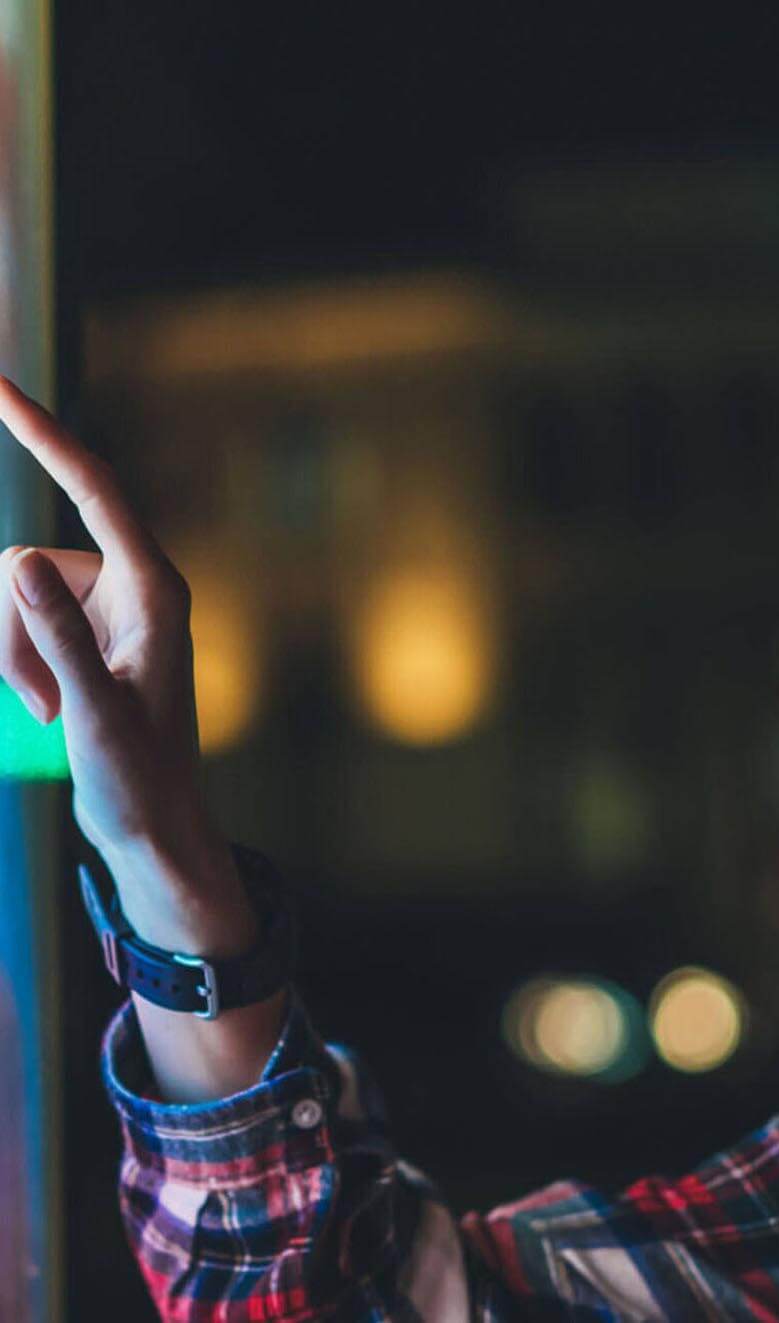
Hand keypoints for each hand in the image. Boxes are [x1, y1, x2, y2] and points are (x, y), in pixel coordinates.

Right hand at [0, 375, 217, 858]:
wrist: (152, 824)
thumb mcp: (91, 711)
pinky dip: (16, 664)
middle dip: (11, 629)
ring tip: (55, 714)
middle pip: (26, 561)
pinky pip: (17, 622)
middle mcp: (135, 587)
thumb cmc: (138, 777)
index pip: (94, 489)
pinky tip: (51, 712)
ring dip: (13, 655)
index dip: (44, 434)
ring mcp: (107, 610)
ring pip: (13, 595)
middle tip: (45, 705)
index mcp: (156, 590)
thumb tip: (18, 561)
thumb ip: (54, 637)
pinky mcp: (84, 633)